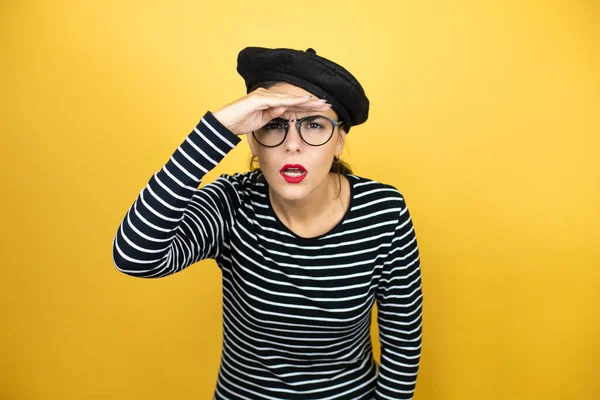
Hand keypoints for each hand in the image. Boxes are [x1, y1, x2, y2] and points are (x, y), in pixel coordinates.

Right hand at [212, 88, 331, 134]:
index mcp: (269, 101)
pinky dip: (291, 101)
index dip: (306, 106)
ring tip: (320, 103)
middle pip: (293, 99)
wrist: (223, 124)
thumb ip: (272, 116)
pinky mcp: (258, 99)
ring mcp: (263, 96)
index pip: (291, 104)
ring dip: (306, 101)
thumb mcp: (260, 122)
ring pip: (289, 98)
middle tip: (327, 103)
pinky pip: (278, 101)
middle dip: (311, 102)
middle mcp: (267, 95)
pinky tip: (303, 101)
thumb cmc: (239, 123)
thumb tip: (285, 112)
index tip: (320, 109)